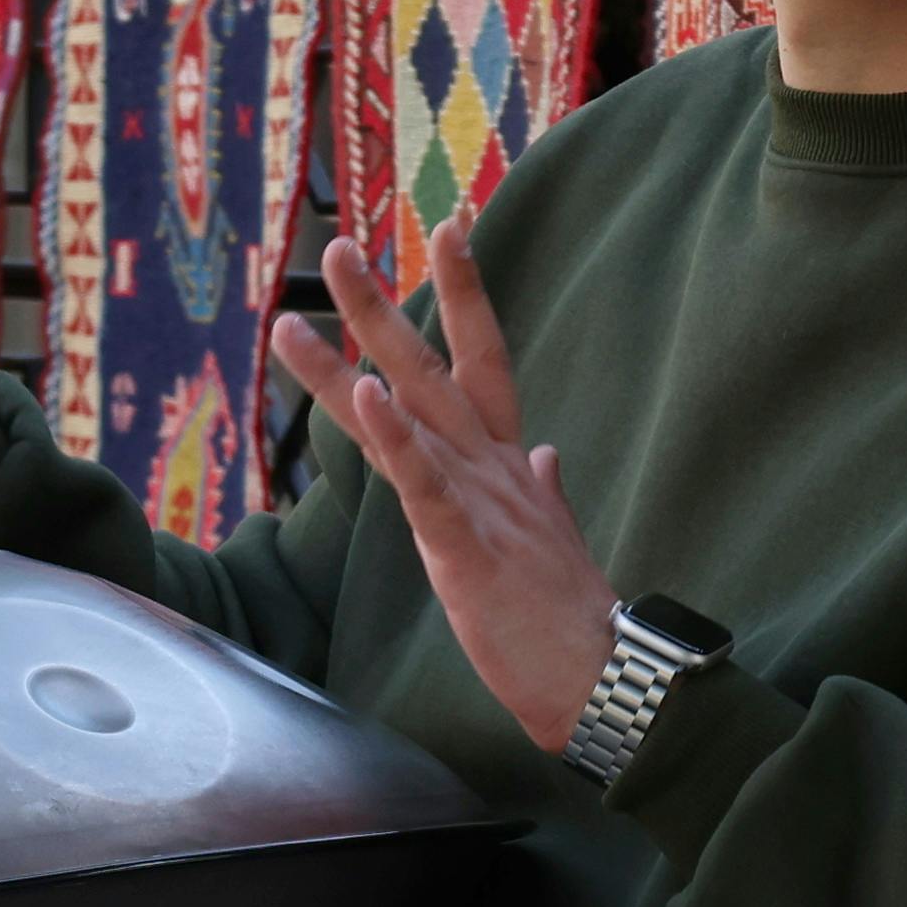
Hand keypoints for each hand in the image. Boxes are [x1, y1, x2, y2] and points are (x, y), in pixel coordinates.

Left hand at [265, 229, 619, 755]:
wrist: (601, 677)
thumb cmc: (567, 615)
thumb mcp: (551, 537)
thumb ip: (543, 490)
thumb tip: (548, 455)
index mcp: (508, 464)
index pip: (482, 360)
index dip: (466, 294)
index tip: (448, 229)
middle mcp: (493, 467)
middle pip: (430, 368)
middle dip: (380, 308)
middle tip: (339, 247)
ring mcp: (480, 501)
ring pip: (410, 413)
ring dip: (357, 359)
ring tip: (305, 313)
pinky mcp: (466, 547)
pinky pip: (424, 484)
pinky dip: (395, 439)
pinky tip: (369, 395)